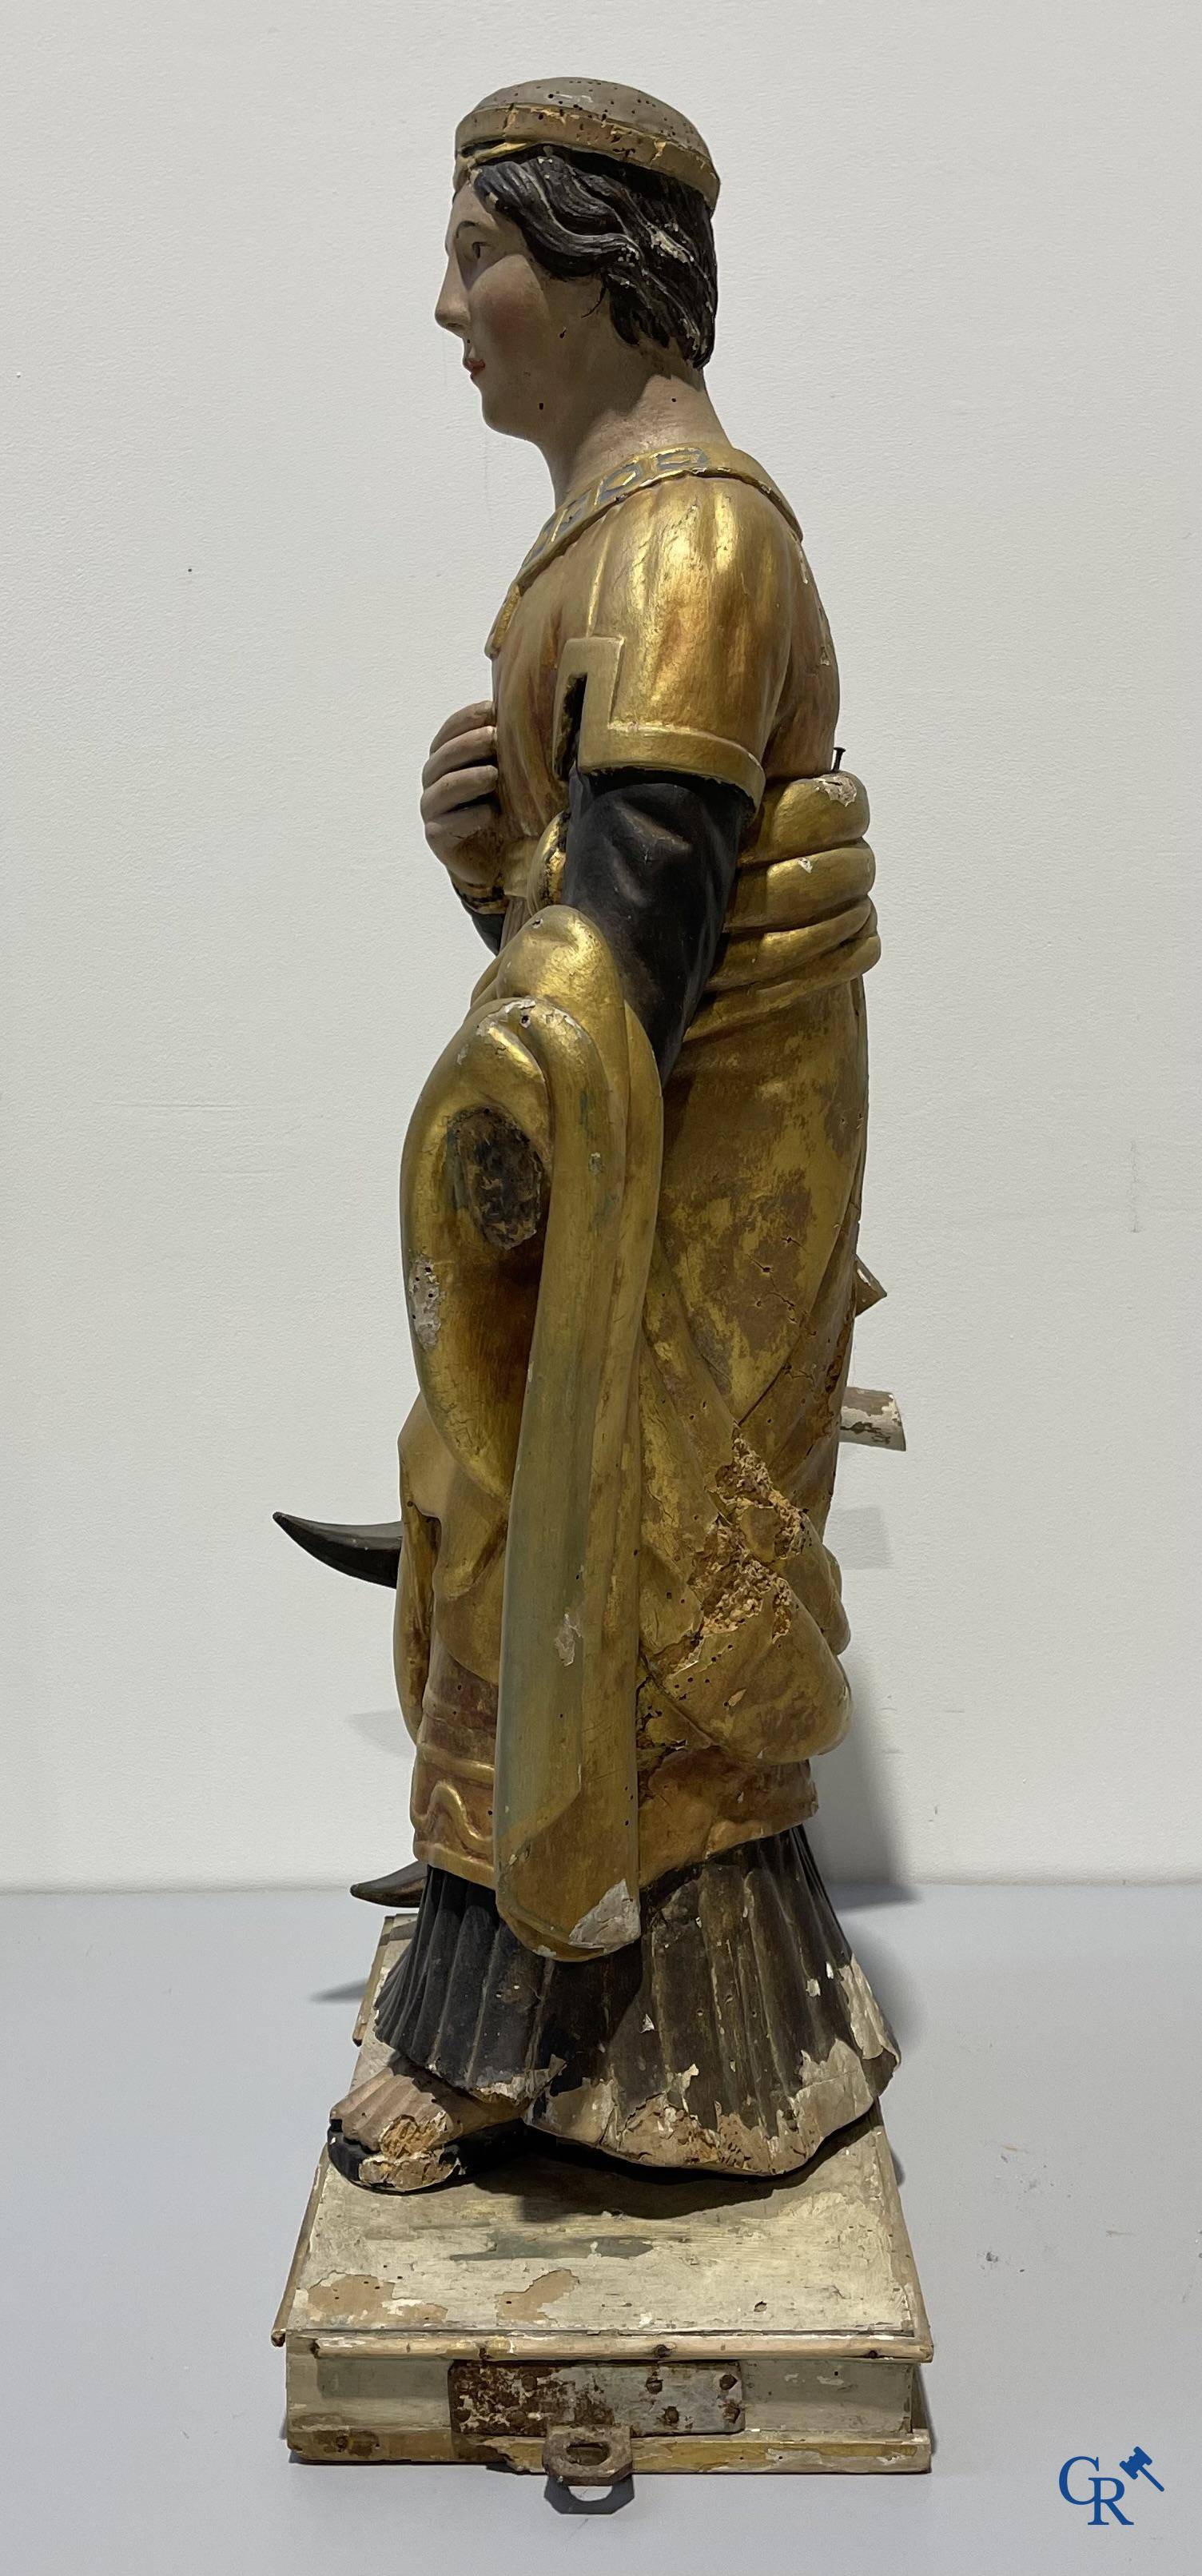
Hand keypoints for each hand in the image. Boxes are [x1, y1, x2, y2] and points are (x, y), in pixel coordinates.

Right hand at [420, 699, 505, 890]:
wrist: (498, 860)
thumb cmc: (503, 809)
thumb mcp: (508, 775)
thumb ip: (507, 749)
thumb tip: (527, 714)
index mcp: (447, 758)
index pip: (450, 730)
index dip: (467, 718)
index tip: (492, 709)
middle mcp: (434, 781)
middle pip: (443, 757)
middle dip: (468, 745)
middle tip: (494, 738)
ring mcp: (432, 810)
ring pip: (443, 789)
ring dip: (468, 779)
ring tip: (492, 775)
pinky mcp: (437, 838)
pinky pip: (447, 825)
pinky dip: (470, 817)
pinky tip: (491, 813)